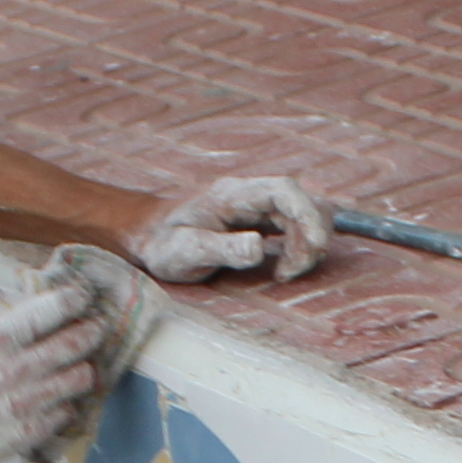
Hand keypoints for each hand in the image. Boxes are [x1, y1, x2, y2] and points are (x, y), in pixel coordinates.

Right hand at [0, 267, 103, 462]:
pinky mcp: (31, 430)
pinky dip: (66, 402)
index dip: (74, 298)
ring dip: (82, 368)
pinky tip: (56, 398)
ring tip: (78, 364)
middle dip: (90, 331)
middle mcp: (18, 369)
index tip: (81, 296)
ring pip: (79, 379)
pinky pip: (67, 412)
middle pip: (76, 343)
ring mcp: (28, 402)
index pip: (52, 309)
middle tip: (93, 327)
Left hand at [134, 174, 330, 284]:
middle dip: (311, 236)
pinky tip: (281, 268)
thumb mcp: (186, 251)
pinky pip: (294, 225)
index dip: (308, 215)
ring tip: (285, 272)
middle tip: (291, 271)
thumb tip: (258, 247)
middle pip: (303, 201)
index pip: (285, 190)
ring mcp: (256, 205)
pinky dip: (300, 246)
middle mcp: (249, 194)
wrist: (148, 235)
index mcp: (232, 194)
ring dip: (308, 243)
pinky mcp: (260, 219)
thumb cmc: (162, 243)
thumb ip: (222, 249)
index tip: (313, 248)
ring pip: (304, 213)